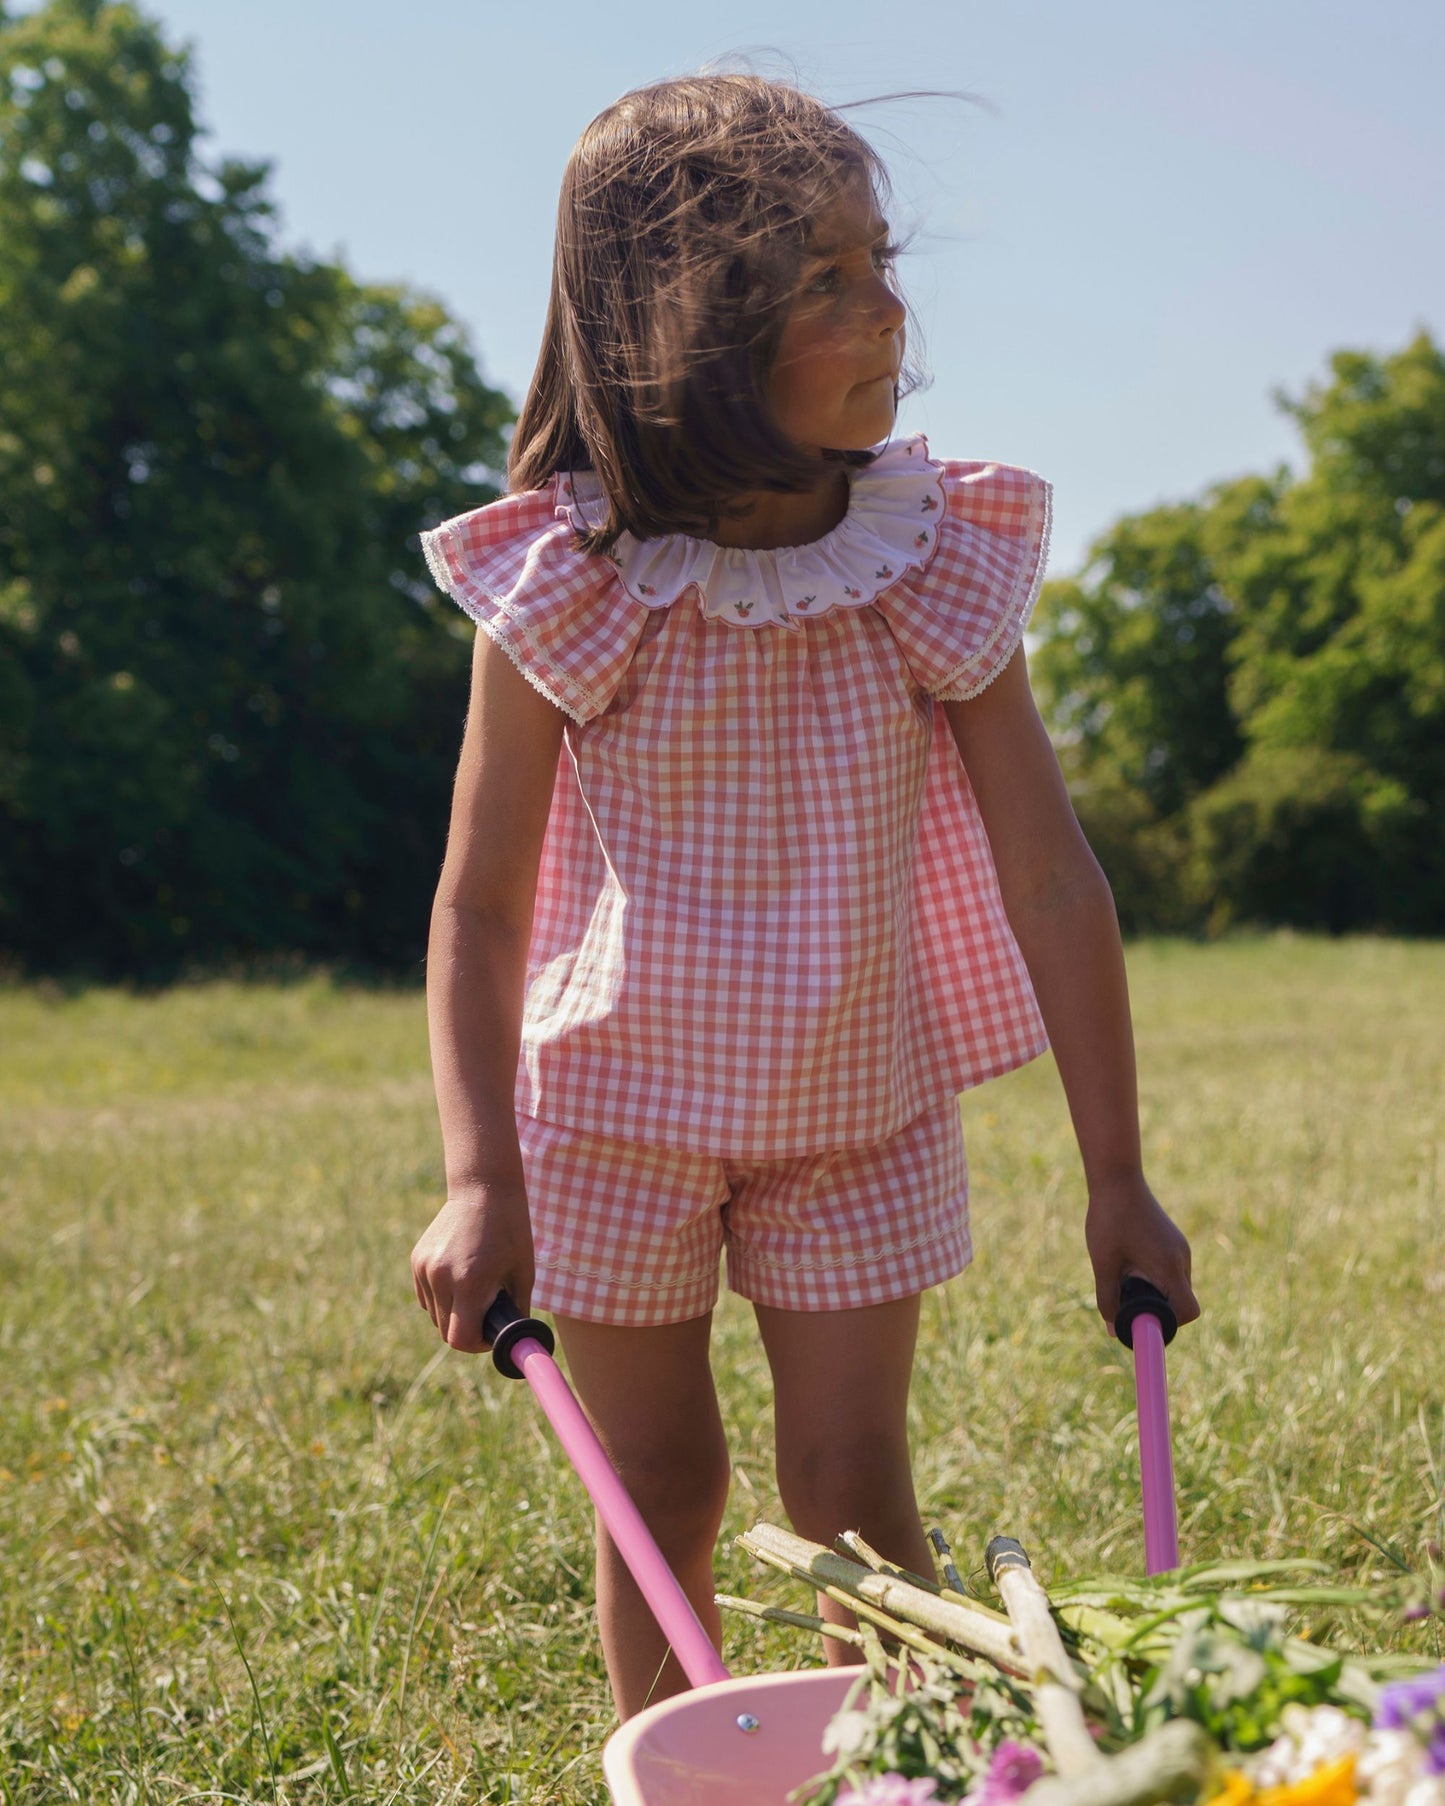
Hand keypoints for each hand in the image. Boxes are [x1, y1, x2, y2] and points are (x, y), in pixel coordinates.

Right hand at [410, 1187, 534, 1352]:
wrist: (483, 1187)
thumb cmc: (511, 1229)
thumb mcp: (523, 1272)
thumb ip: (517, 1310)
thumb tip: (515, 1340)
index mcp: (469, 1281)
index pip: (459, 1339)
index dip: (477, 1344)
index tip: (491, 1334)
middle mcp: (441, 1276)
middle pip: (445, 1331)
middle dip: (467, 1331)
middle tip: (487, 1315)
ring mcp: (424, 1267)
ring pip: (434, 1315)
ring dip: (453, 1314)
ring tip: (475, 1292)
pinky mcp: (417, 1259)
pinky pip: (426, 1297)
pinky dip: (441, 1298)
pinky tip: (460, 1279)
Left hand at [1084, 1174, 1198, 1337]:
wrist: (1118, 1178)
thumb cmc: (1110, 1219)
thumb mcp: (1104, 1264)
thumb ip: (1109, 1299)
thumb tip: (1115, 1331)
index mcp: (1169, 1266)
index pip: (1188, 1311)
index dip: (1168, 1322)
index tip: (1141, 1317)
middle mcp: (1182, 1259)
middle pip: (1180, 1301)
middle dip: (1154, 1305)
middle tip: (1125, 1290)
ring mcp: (1180, 1248)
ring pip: (1174, 1285)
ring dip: (1152, 1288)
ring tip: (1124, 1269)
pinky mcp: (1173, 1240)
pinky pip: (1169, 1269)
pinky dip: (1153, 1274)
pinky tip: (1129, 1258)